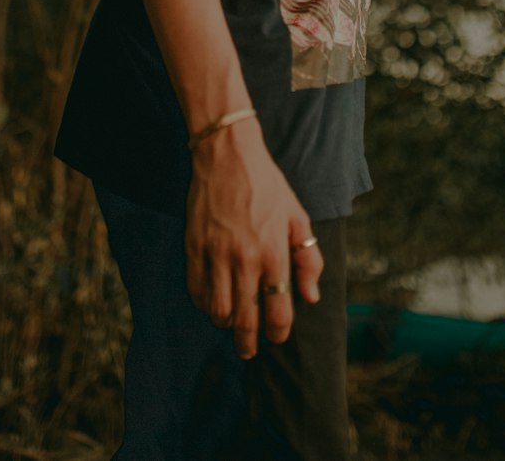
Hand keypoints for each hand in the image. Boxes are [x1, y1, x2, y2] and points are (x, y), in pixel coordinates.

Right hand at [184, 117, 323, 359]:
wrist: (227, 154)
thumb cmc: (267, 185)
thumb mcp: (297, 216)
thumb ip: (308, 258)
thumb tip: (310, 296)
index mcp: (274, 253)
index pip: (278, 312)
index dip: (278, 332)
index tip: (276, 336)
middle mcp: (245, 259)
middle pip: (244, 320)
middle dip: (248, 343)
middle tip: (249, 350)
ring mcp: (216, 254)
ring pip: (217, 310)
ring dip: (225, 323)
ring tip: (230, 322)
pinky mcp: (194, 246)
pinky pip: (195, 289)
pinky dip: (203, 303)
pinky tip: (211, 301)